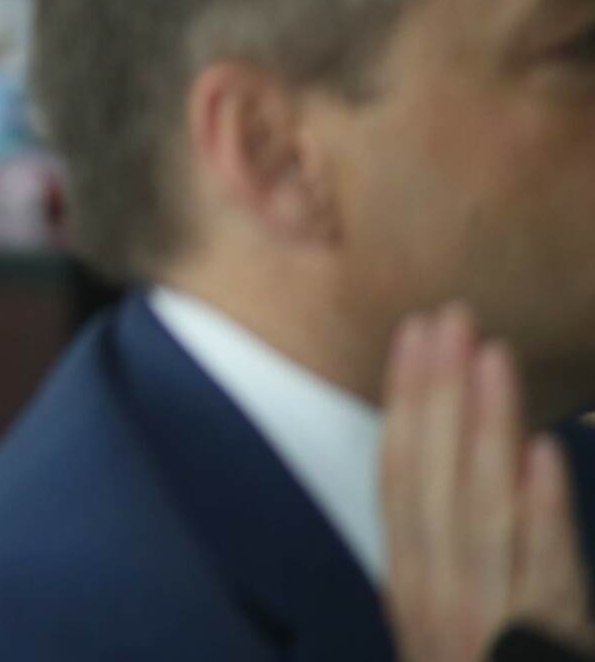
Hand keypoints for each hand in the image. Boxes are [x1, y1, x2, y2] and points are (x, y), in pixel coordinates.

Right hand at [383, 304, 594, 661]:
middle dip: (439, 396)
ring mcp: (494, 625)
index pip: (401, 482)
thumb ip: (444, 573)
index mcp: (412, 598)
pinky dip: (543, 510)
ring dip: (487, 428)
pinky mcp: (546, 643)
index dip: (405, 407)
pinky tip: (543, 451)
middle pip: (436, 482)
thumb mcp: (448, 639)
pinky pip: (545, 570)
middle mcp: (443, 605)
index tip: (413, 339)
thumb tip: (454, 471)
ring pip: (485, 509)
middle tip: (449, 318)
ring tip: (491, 356)